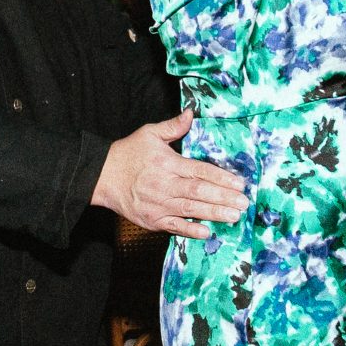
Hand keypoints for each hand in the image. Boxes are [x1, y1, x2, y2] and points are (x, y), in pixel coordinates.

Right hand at [91, 113, 248, 239]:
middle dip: (223, 198)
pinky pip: (174, 226)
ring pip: (190, 210)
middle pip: (198, 192)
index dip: (221, 178)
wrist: (102, 176)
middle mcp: (164, 184)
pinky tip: (207, 231)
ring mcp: (158, 204)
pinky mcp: (152, 219)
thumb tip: (191, 113)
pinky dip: (190, 230)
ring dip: (214, 214)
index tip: (239, 184)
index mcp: (167, 163)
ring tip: (234, 216)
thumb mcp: (149, 134)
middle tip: (244, 203)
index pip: (199, 171)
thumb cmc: (128, 153)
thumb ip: (173, 126)